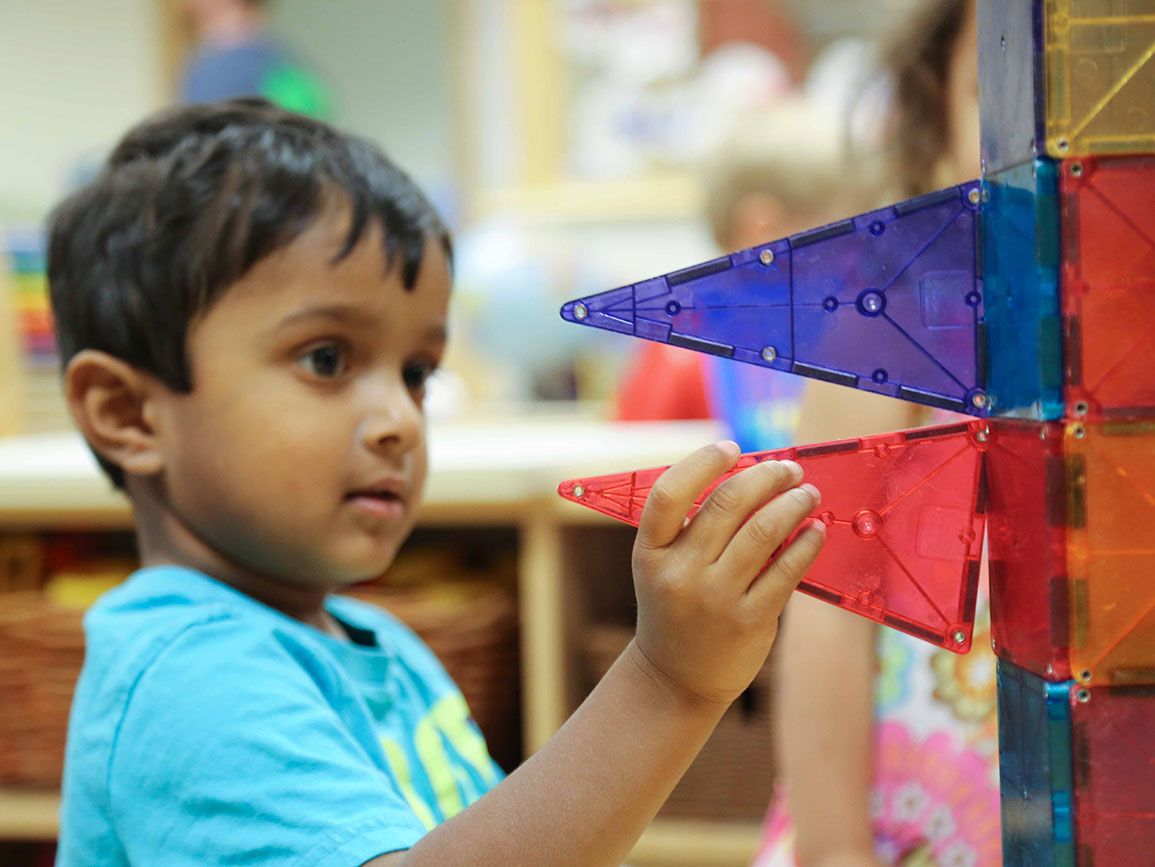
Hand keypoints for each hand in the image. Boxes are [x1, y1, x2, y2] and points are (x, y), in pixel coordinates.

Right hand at [630, 441, 823, 704]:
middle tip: (788, 470)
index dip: (702, 463)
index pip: (669, 493)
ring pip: (764, 531)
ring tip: (808, 493)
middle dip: (766, 477)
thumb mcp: (663, 567)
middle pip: (727, 504)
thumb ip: (692, 527)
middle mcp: (679, 573)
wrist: (675, 679)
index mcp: (650, 553)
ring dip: (794, 503)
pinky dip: (807, 542)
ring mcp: (714, 599)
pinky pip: (787, 569)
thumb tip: (752, 477)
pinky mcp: (749, 620)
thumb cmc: (675, 608)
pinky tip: (816, 530)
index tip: (733, 448)